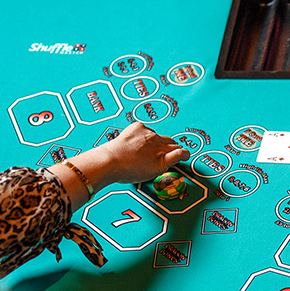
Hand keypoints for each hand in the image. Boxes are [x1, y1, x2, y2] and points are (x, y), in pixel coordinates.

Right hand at [49, 122, 188, 208]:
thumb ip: (119, 148)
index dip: (154, 143)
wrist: (108, 162)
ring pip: (173, 145)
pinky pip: (179, 153)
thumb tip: (103, 158)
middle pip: (165, 139)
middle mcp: (150, 134)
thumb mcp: (113, 146)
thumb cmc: (105, 159)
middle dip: (166, 146)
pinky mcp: (161, 158)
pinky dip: (184, 155)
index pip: (151, 134)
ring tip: (180, 156)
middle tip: (166, 155)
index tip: (152, 149)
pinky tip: (186, 158)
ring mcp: (157, 146)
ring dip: (175, 151)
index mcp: (138, 128)